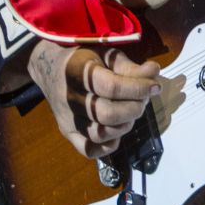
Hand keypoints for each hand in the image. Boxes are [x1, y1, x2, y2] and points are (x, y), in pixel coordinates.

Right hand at [27, 40, 160, 159]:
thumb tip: (154, 72)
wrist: (49, 68)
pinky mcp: (67, 132)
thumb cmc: (83, 57)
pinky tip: (118, 129)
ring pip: (100, 134)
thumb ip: (129, 66)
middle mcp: (70, 98)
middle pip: (107, 114)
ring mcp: (67, 118)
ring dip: (125, 125)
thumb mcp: (104, 54)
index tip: (156, 86)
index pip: (112, 87)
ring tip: (132, 110)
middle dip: (134, 108)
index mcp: (78, 72)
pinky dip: (108, 145)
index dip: (138, 88)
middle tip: (145, 99)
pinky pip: (88, 149)